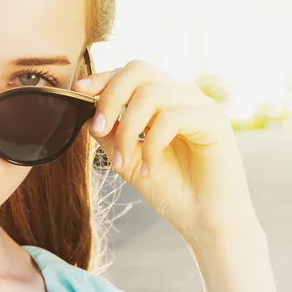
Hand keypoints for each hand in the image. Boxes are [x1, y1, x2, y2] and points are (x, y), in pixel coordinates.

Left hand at [73, 60, 258, 244]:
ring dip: (127, 130)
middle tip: (98, 128)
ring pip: (151, 95)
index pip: (132, 74)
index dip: (103, 78)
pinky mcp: (213, 121)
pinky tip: (148, 170)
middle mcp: (183, 97)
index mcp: (165, 101)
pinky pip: (171, 119)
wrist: (205, 221)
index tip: (78, 91)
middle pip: (139, 70)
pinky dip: (151, 146)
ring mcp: (200, 106)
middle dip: (111, 96)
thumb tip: (88, 114)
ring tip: (121, 162)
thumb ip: (111, 135)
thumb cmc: (172, 191)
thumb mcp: (130, 160)